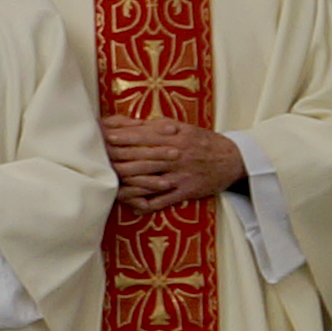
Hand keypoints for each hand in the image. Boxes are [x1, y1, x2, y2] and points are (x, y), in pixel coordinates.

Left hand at [102, 117, 246, 215]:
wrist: (233, 159)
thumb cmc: (203, 141)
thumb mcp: (183, 127)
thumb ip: (158, 126)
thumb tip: (132, 123)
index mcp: (173, 138)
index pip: (142, 137)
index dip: (122, 137)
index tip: (104, 137)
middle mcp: (175, 156)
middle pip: (141, 158)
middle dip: (118, 159)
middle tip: (98, 160)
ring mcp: (179, 175)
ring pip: (148, 179)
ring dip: (127, 183)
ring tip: (109, 184)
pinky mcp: (186, 191)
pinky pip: (164, 200)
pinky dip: (148, 204)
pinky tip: (133, 207)